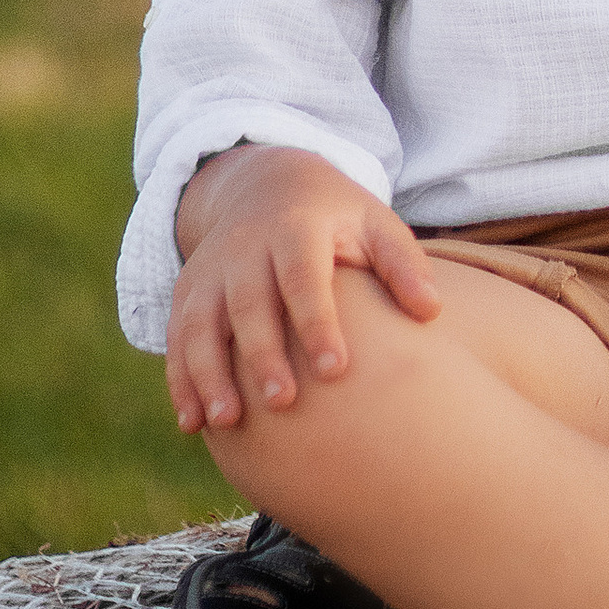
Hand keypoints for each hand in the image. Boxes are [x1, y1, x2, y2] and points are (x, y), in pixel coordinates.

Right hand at [165, 143, 439, 437]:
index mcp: (297, 228)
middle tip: (283, 402)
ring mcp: (211, 270)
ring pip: (203, 322)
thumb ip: (403, 263)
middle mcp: (246, 247)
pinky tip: (192, 424)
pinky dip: (180, 380)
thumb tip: (431, 310)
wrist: (267, 184)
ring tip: (227, 421)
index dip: (317, 321)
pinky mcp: (189, 293)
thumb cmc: (337, 219)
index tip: (335, 369)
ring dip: (209, 372)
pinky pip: (178, 337)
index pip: (303, 275)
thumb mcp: (374, 223)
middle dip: (262, 353)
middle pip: (249, 302)